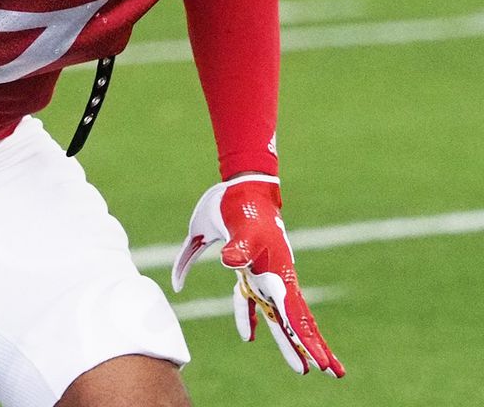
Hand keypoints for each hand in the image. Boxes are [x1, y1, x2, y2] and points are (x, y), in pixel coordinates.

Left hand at [171, 174, 343, 376]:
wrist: (242, 187)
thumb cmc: (241, 206)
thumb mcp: (240, 227)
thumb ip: (238, 246)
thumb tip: (229, 263)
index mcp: (277, 272)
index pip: (295, 314)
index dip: (307, 340)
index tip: (322, 364)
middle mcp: (275, 277)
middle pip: (297, 320)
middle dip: (311, 347)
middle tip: (332, 373)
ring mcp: (263, 274)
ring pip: (278, 315)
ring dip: (288, 340)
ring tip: (302, 368)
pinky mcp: (248, 268)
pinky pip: (251, 300)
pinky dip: (250, 317)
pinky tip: (248, 336)